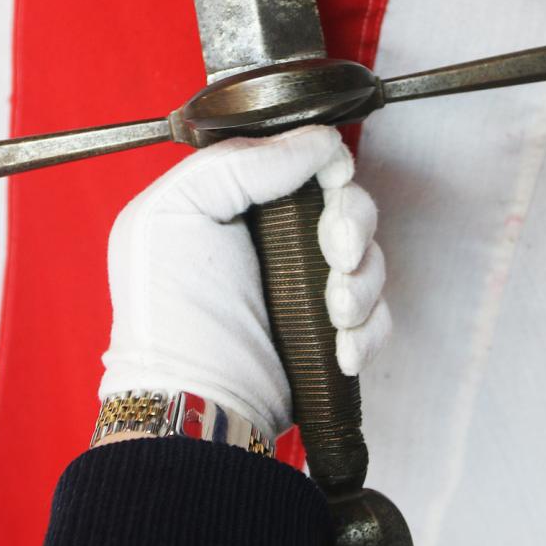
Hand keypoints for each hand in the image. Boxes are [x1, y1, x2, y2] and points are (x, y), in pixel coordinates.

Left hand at [99, 125, 390, 438]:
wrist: (193, 403)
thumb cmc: (169, 315)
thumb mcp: (174, 212)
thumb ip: (238, 161)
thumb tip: (315, 142)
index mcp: (235, 204)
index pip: (301, 163)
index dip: (326, 167)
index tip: (331, 180)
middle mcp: (272, 242)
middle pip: (345, 206)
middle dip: (350, 226)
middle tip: (336, 253)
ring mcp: (304, 289)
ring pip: (368, 259)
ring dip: (360, 284)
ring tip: (336, 312)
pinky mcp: (328, 333)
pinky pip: (376, 315)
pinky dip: (366, 331)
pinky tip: (340, 348)